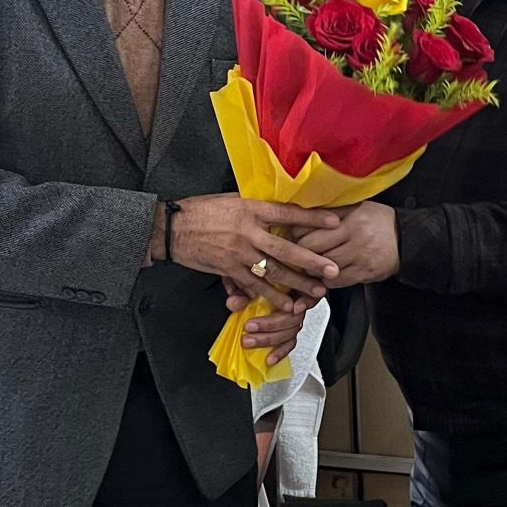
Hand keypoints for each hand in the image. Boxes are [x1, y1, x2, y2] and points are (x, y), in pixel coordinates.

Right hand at [165, 194, 340, 310]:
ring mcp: (238, 253)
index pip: (287, 212)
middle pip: (285, 248)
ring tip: (316, 292)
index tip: (334, 221)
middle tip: (331, 269)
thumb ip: (256, 209)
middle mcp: (247, 232)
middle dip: (311, 261)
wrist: (172, 228)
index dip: (312, 218)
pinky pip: (253, 287)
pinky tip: (286, 305)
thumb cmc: (201, 211)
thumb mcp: (232, 200)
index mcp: (250, 209)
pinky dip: (271, 298)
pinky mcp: (228, 270)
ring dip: (296, 284)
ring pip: (273, 272)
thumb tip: (280, 211)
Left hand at [221, 280, 318, 365]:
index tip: (295, 307)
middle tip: (250, 326)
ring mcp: (293, 317)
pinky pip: (289, 343)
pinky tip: (269, 359)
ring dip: (270, 338)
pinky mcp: (288, 331)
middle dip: (271, 324)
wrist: (248, 281)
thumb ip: (241, 290)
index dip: (305, 301)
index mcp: (291, 282)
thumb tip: (234, 303)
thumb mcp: (246, 279)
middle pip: (294, 316)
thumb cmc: (253, 277)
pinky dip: (279, 352)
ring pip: (291, 331)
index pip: (306, 291)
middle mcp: (296, 300)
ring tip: (250, 341)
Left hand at [296, 201, 399, 287]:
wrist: (407, 238)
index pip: (314, 225)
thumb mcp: (357, 207)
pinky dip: (328, 279)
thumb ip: (332, 210)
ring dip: (313, 267)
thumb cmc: (378, 221)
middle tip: (295, 252)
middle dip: (301, 252)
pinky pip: (339, 280)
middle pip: (315, 247)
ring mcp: (362, 255)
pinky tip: (325, 274)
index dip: (298, 231)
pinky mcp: (367, 272)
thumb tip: (302, 213)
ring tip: (309, 264)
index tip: (291, 234)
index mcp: (352, 216)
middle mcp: (357, 235)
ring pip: (325, 265)